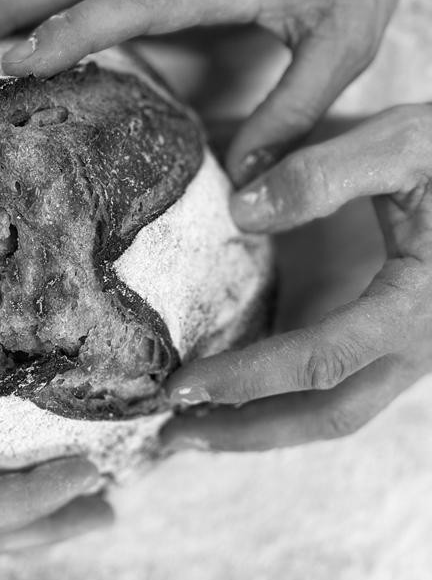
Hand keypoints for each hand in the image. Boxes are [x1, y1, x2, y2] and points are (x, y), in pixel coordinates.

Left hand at [162, 106, 431, 450]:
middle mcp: (419, 343)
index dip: (248, 380)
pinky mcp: (401, 335)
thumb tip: (239, 212)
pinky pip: (344, 383)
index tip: (182, 385)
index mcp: (417, 305)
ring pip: (339, 410)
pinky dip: (288, 395)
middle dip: (248, 434)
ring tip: (193, 427)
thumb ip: (321, 174)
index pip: (320, 362)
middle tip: (172, 437)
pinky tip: (242, 388)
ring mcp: (413, 347)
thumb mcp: (403, 142)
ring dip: (265, 425)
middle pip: (328, 416)